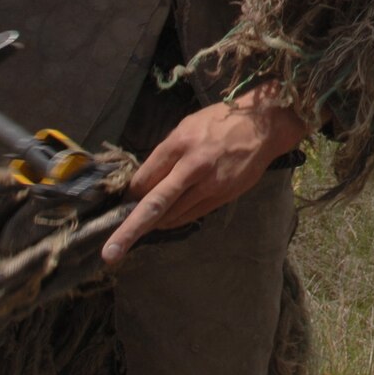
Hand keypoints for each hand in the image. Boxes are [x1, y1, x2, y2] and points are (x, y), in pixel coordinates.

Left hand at [101, 86, 308, 263]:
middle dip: (129, 230)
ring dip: (154, 223)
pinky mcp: (222, 196)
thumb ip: (167, 153)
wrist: (263, 126)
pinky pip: (191, 215)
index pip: (144, 179)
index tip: (124, 200)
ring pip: (172, 215)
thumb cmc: (221, 121)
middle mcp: (191, 167)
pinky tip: (167, 219)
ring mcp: (209, 185)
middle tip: (110, 253)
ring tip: (142, 227)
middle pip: (154, 205)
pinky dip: (174, 219)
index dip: (130, 194)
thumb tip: (146, 180)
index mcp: (179, 144)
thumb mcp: (187, 126)